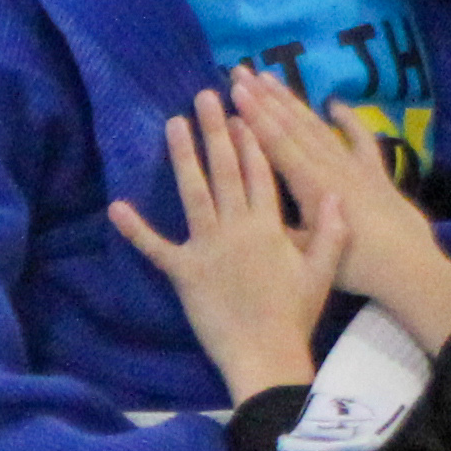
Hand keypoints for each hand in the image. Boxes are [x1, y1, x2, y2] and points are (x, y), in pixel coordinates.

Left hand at [110, 83, 343, 405]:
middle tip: (203, 96)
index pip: (260, 172)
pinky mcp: (184, 272)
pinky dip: (135, 229)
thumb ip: (330, 230)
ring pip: (194, 193)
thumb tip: (335, 192)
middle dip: (215, 131)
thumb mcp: (323, 270)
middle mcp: (238, 228)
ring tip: (173, 123)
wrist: (267, 355)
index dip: (250, 138)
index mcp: (270, 226)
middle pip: (225, 171)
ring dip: (182, 157)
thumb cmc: (295, 315)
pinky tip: (116, 206)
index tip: (242, 109)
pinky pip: (155, 248)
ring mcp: (208, 248)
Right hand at [230, 72, 450, 349]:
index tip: (236, 90)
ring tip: (270, 78)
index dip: (255, 116)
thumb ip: (279, 229)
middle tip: (241, 72)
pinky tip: (335, 104)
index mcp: (311, 186)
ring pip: (318, 127)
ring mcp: (355, 166)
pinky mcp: (376, 173)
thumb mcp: (309, 254)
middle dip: (265, 98)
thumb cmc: (356, 265)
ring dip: (293, 102)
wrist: (410, 267)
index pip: (277, 144)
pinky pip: (360, 140)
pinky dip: (349, 120)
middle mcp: (331, 167)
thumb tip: (248, 209)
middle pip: (293, 126)